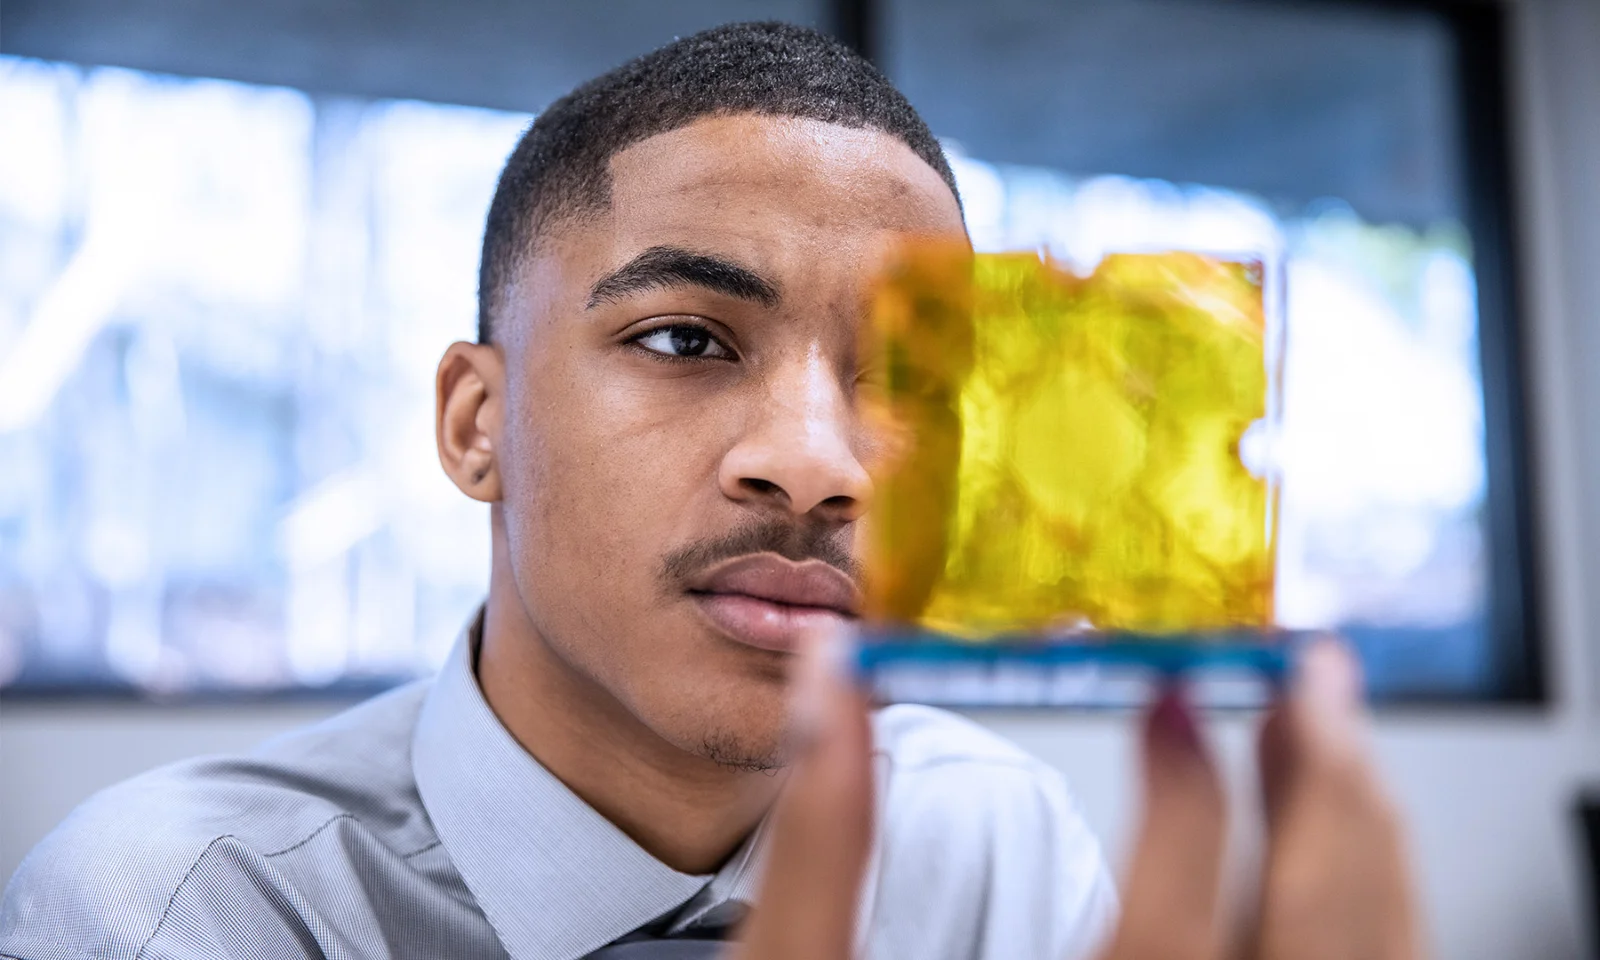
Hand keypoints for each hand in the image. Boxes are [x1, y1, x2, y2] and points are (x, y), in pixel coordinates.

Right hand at [727, 635, 1423, 959]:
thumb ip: (822, 844)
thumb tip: (837, 692)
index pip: (1172, 913)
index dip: (1190, 783)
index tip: (1171, 696)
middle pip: (1304, 945)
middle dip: (1328, 793)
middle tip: (1314, 681)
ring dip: (1362, 857)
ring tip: (1337, 756)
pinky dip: (1364, 929)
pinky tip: (1327, 878)